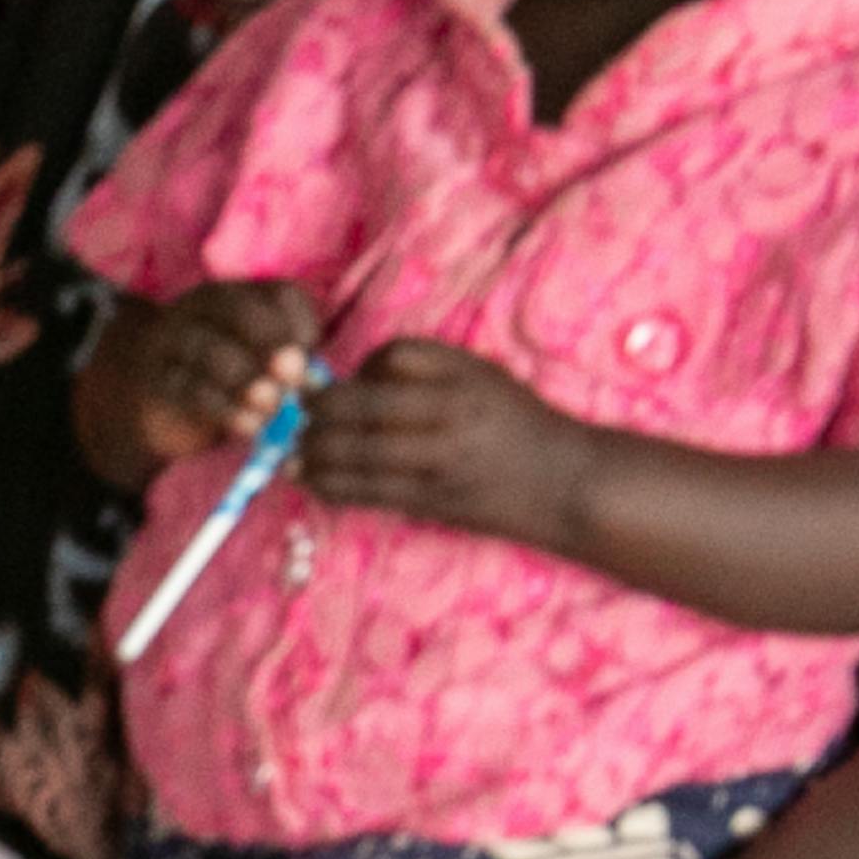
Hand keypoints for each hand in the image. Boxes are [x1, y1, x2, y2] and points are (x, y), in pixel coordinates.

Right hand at [76, 279, 322, 488]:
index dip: (299, 320)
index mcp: (239, 295)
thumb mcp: (260, 360)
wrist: (162, 407)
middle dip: (272, 343)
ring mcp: (171, 342)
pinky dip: (225, 410)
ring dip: (246, 381)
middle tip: (293, 379)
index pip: (277, 293)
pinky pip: (190, 391)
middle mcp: (200, 308)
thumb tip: (309, 375)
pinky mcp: (157, 381)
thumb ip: (285, 360)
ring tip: (271, 408)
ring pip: (209, 351)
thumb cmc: (226, 378)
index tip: (312, 350)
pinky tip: (249, 427)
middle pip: (239, 312)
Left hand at [297, 339, 603, 558]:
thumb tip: (353, 376)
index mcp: (464, 378)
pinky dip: (328, 484)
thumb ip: (425, 368)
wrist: (566, 483)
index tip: (328, 383)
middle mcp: (450, 417)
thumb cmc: (518, 424)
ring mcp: (438, 462)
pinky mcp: (428, 501)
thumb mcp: (482, 378)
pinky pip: (363, 492)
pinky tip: (310, 478)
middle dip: (316, 414)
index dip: (351, 371)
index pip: (390, 357)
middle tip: (292, 419)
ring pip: (354, 454)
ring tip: (293, 453)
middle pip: (361, 407)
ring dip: (312, 453)